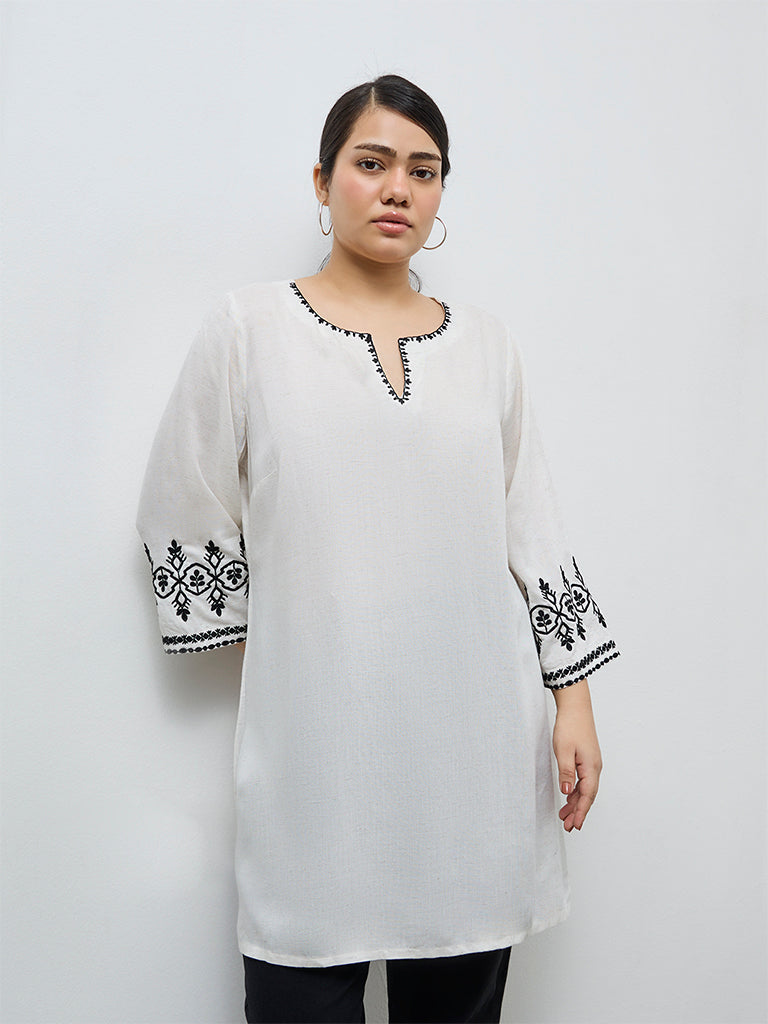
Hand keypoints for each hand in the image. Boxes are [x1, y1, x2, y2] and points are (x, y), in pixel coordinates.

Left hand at [551, 679, 601, 831]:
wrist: (576, 707)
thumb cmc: (570, 726)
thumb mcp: (563, 750)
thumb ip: (566, 772)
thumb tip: (567, 792)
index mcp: (591, 767)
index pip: (587, 796)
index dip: (581, 812)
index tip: (575, 826)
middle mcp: (594, 767)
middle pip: (588, 795)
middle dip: (578, 812)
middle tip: (568, 826)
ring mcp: (592, 763)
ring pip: (585, 788)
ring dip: (576, 802)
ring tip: (565, 815)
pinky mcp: (587, 758)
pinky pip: (583, 780)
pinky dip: (576, 791)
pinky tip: (569, 796)